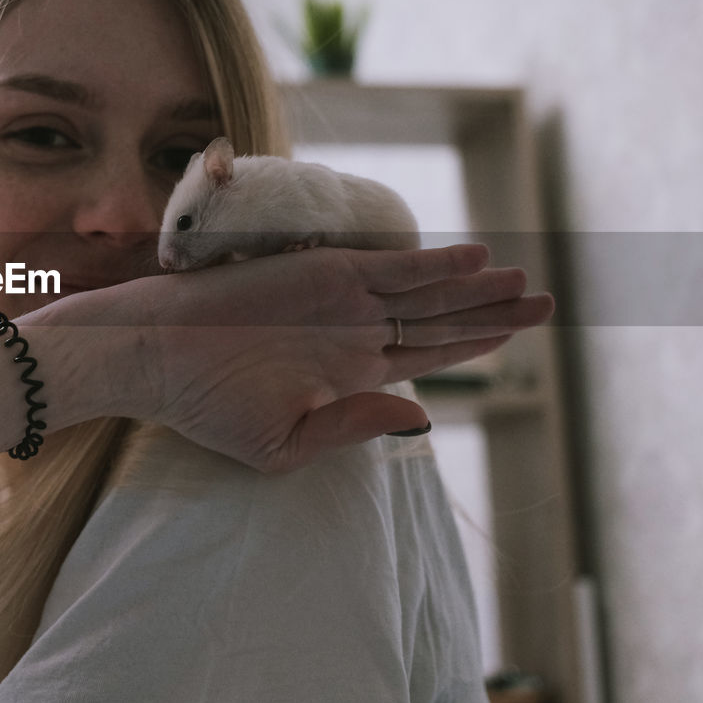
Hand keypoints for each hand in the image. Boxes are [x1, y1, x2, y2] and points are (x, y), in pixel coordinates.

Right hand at [124, 243, 552, 472]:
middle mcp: (353, 331)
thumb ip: (355, 425)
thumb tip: (424, 412)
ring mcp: (342, 299)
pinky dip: (435, 265)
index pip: (426, 355)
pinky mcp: (324, 272)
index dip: (474, 345)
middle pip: (438, 319)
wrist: (157, 357)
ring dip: (477, 286)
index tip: (517, 337)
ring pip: (426, 291)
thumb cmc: (209, 407)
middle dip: (493, 312)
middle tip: (545, 303)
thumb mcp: (284, 441)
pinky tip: (477, 261)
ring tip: (526, 282)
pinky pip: (393, 268)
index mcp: (347, 375)